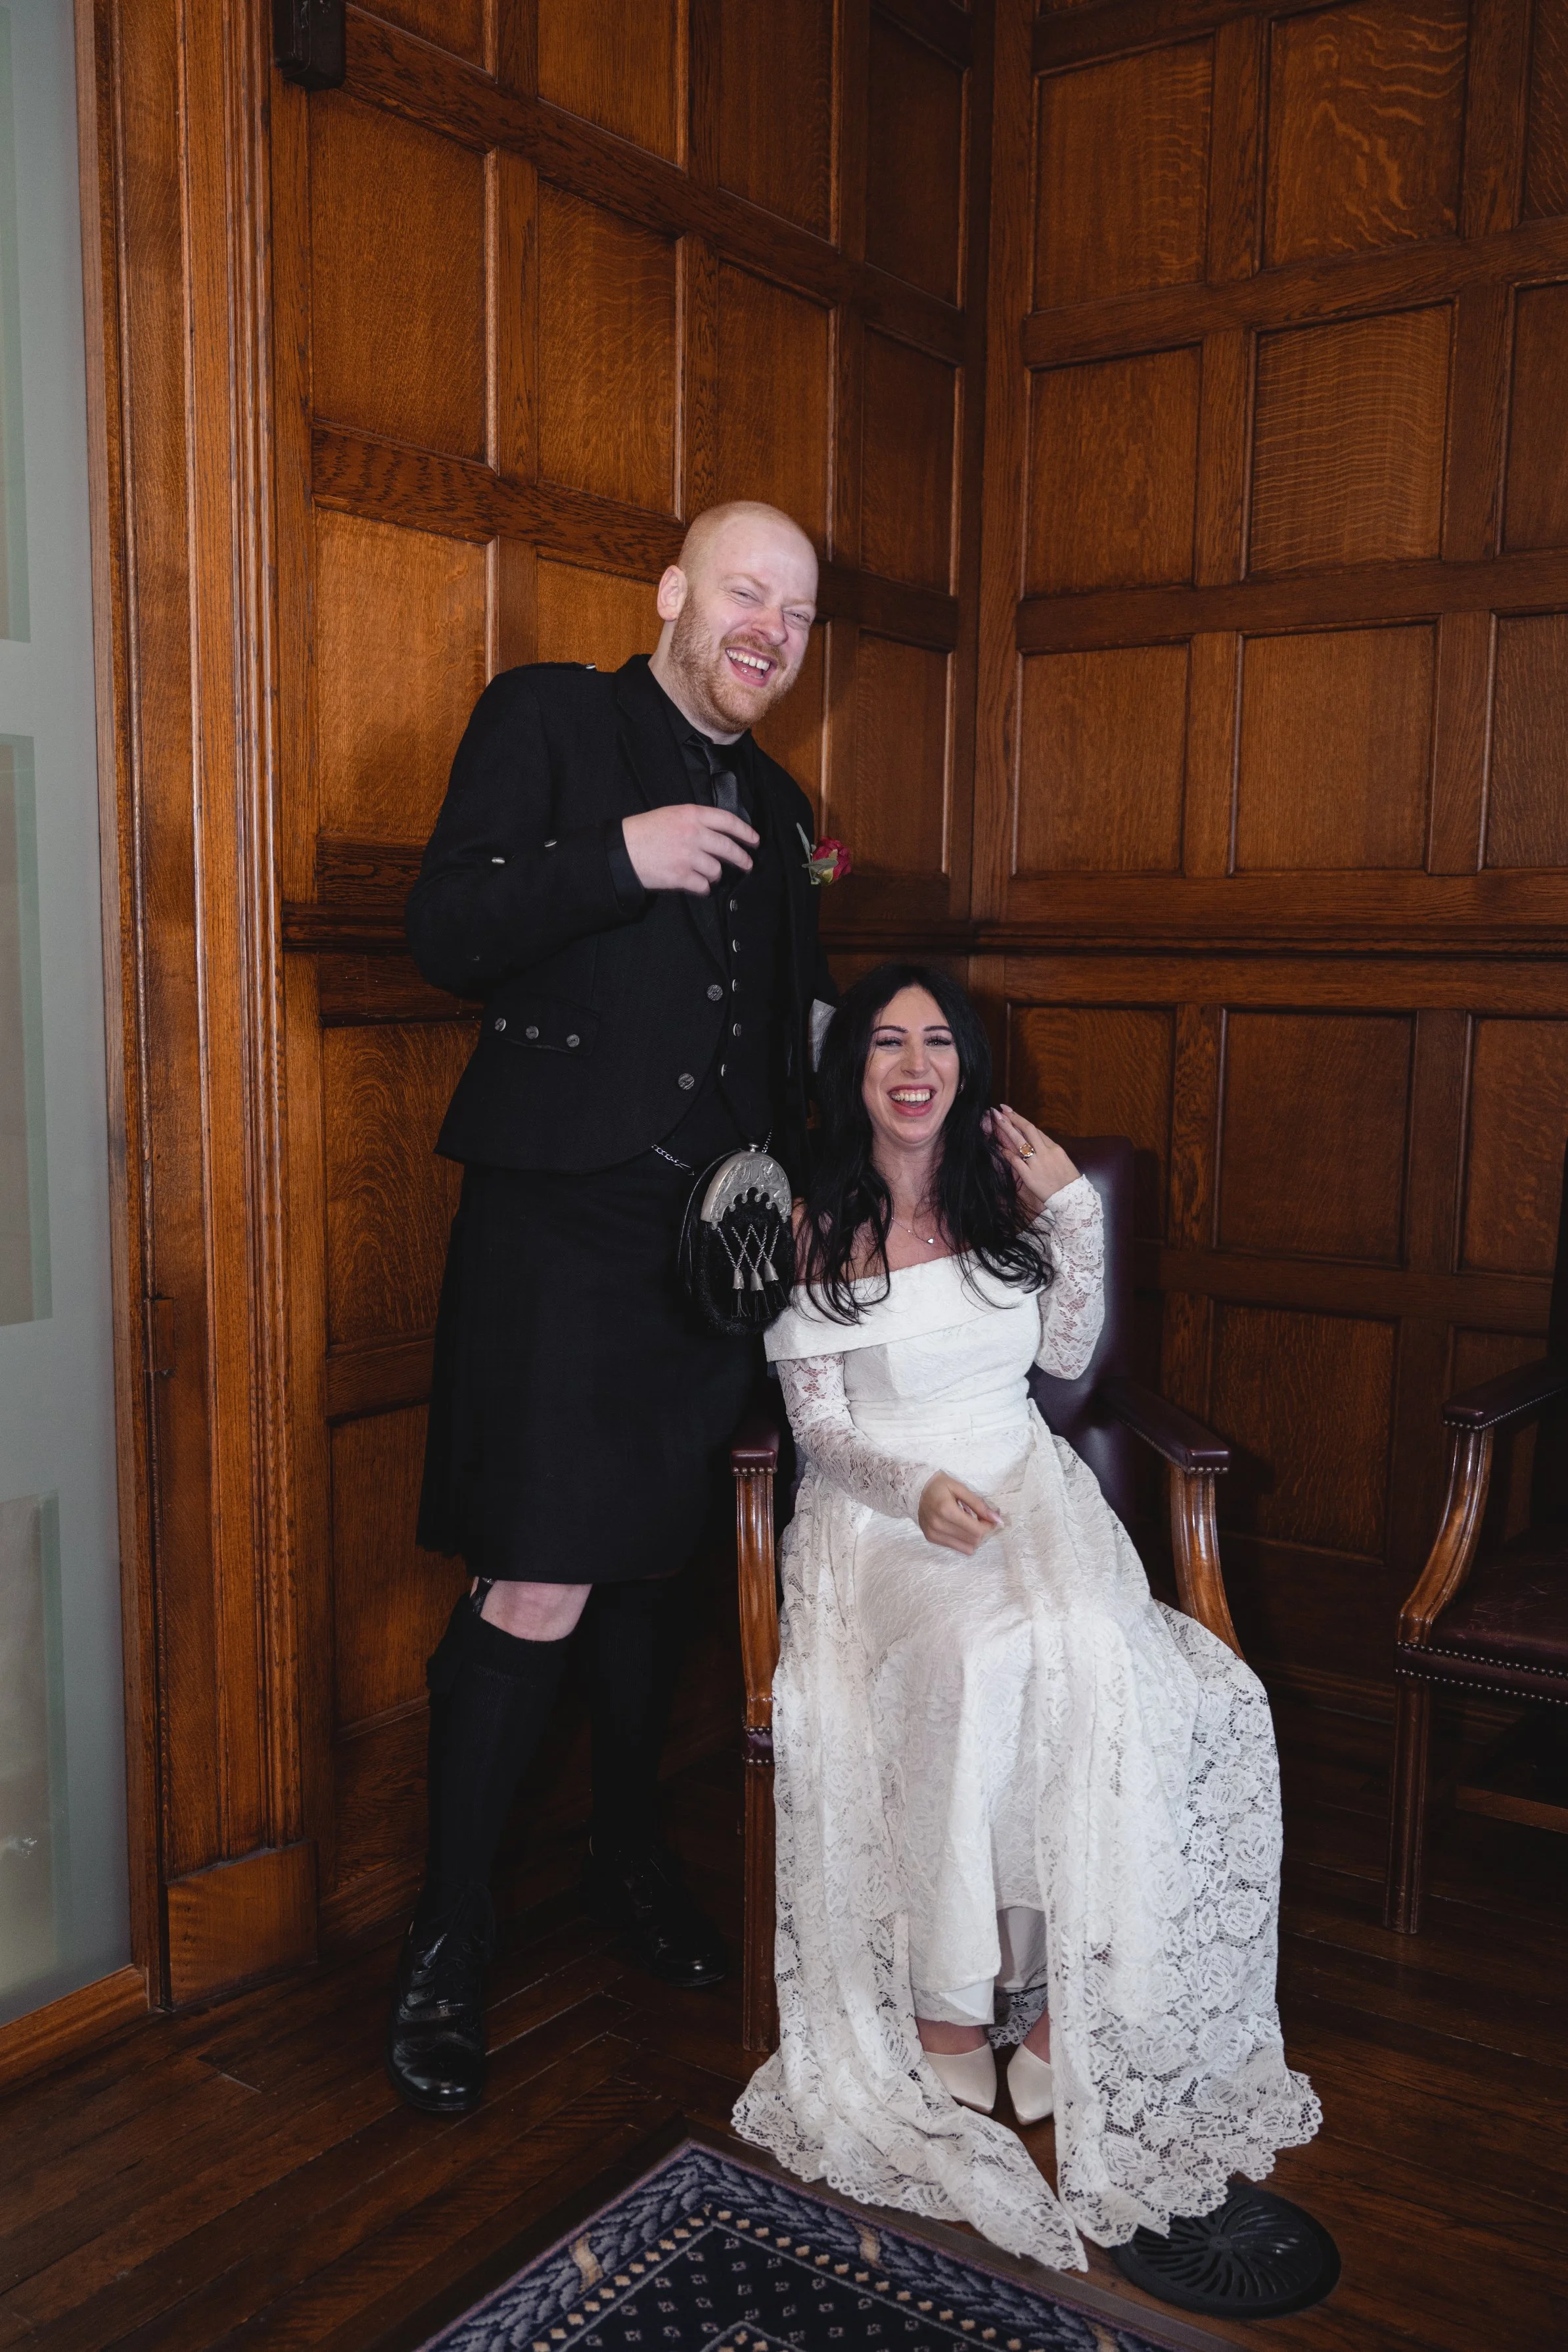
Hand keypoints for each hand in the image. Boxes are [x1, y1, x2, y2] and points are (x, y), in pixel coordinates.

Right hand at [622, 804, 757, 893]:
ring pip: (717, 870)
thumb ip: (695, 820)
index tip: (754, 840)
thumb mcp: (671, 814)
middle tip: (747, 864)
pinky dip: (703, 887)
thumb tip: (719, 833)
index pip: (728, 821)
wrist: (623, 851)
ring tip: (708, 874)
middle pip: (728, 848)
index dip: (745, 832)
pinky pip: (704, 886)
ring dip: (715, 874)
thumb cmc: (644, 831)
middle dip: (742, 859)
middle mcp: (693, 834)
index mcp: (692, 815)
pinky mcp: (681, 876)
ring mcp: (688, 856)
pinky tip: (698, 884)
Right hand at [918, 1472, 1002, 1555]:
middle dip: (982, 1530)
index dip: (989, 1525)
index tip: (991, 1516)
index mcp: (946, 1510)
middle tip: (981, 1518)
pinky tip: (960, 1527)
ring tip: (970, 1523)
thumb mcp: (960, 1488)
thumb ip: (978, 1504)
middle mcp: (939, 1525)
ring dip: (974, 1537)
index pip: (977, 1530)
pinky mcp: (931, 1538)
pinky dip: (963, 1539)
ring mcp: (934, 1534)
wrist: (914, 1489)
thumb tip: (996, 1518)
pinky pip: (956, 1547)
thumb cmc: (939, 1485)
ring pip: (966, 1548)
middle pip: (973, 1540)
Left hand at [987, 1105, 1078, 1212]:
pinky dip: (1006, 1153)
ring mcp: (1037, 1164)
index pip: (1036, 1131)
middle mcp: (1046, 1153)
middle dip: (1013, 1118)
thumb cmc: (1069, 1181)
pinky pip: (1015, 1161)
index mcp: (1055, 1148)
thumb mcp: (1063, 1160)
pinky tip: (999, 1147)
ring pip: (1020, 1142)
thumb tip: (1037, 1142)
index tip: (1011, 1112)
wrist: (1072, 1198)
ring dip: (1007, 1129)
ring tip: (996, 1120)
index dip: (1022, 1120)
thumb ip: (1050, 1150)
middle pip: (1028, 1130)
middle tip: (1001, 1109)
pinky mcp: (1029, 1176)